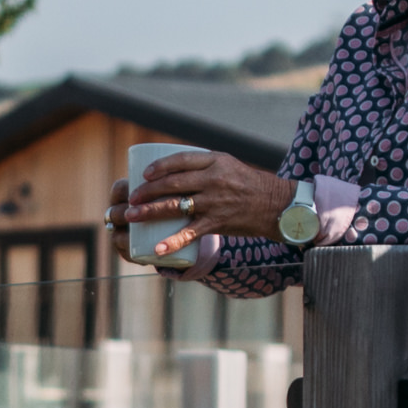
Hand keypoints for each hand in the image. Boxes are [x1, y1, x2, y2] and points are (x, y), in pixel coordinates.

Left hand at [119, 151, 290, 258]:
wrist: (276, 205)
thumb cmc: (249, 184)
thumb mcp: (228, 164)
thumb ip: (203, 165)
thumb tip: (171, 169)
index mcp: (216, 161)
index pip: (181, 160)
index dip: (160, 166)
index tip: (144, 174)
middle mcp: (214, 180)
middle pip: (173, 183)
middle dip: (147, 191)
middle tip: (131, 197)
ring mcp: (215, 202)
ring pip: (176, 205)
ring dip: (150, 211)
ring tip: (132, 216)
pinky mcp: (218, 222)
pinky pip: (190, 233)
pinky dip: (172, 242)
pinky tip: (157, 248)